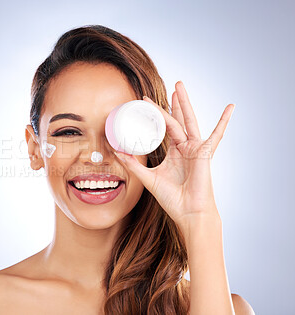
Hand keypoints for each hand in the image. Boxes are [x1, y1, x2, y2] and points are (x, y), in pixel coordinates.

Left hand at [114, 81, 234, 228]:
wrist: (188, 212)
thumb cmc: (172, 198)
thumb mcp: (148, 178)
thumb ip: (133, 164)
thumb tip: (116, 151)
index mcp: (174, 151)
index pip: (165, 127)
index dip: (155, 114)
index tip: (144, 102)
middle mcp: (186, 147)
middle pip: (178, 119)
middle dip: (174, 102)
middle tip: (170, 86)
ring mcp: (196, 148)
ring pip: (189, 121)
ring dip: (184, 103)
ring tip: (179, 85)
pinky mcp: (206, 153)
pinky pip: (217, 135)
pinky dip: (224, 121)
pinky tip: (230, 107)